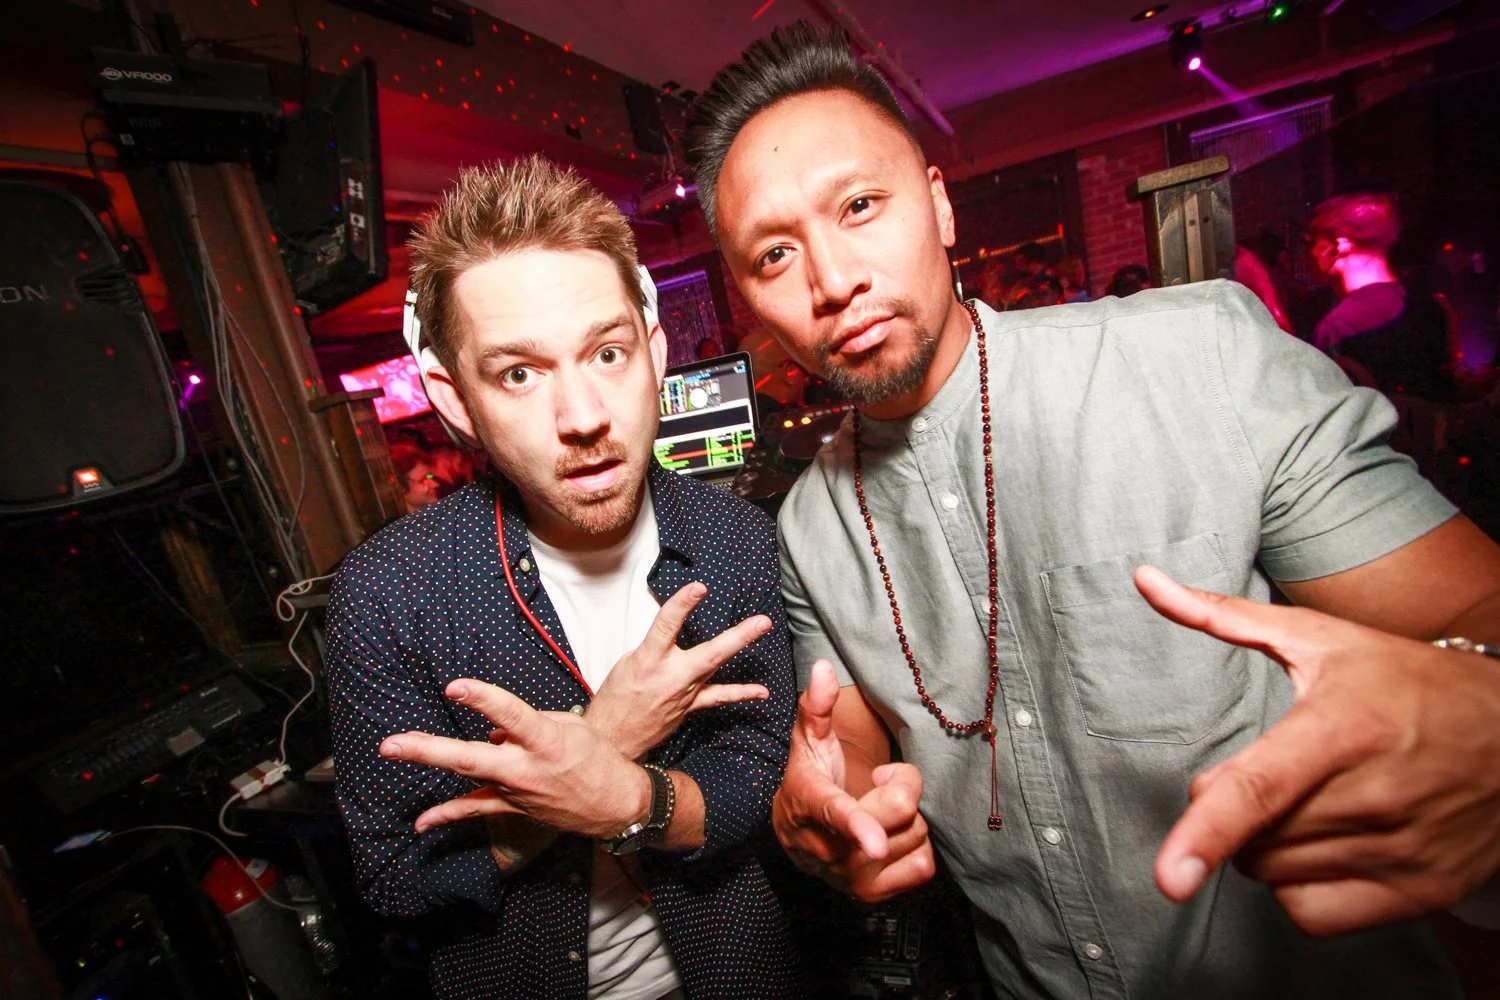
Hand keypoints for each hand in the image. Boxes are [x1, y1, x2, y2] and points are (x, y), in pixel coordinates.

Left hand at [380, 679, 649, 837]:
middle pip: (470, 757)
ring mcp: (515, 791)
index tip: (456, 687)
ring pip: (466, 777)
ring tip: (393, 750)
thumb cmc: (598, 758)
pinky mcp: (512, 807)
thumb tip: (496, 730)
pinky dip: (446, 815)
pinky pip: (475, 811)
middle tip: (393, 744)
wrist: (616, 804)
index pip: (511, 715)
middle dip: (429, 750)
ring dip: (430, 761)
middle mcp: (525, 768)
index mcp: (546, 741)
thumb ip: (529, 722)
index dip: (483, 700)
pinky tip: (421, 824)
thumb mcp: (571, 726)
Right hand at [586, 581, 772, 758]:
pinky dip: (741, 692)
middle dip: (737, 636)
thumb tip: (674, 631)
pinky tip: (761, 691)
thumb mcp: (628, 662)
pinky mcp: (690, 706)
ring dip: (741, 648)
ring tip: (762, 631)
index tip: (698, 588)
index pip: (666, 626)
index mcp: (648, 660)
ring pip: (717, 667)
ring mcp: (684, 693)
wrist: (612, 737)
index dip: (682, 605)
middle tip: (761, 622)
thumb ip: (655, 646)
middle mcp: (670, 676)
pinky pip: (718, 696)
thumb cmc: (616, 698)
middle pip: (709, 653)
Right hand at [771, 660, 935, 902]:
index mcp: (814, 805)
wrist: (796, 839)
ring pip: (916, 835)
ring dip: (908, 817)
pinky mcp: (875, 894)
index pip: (838, 813)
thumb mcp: (807, 742)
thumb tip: (822, 667)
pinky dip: (917, 845)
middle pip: (901, 810)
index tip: (873, 842)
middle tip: (881, 779)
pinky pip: (924, 865)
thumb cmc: (808, 780)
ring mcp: (854, 878)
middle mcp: (832, 849)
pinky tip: (894, 835)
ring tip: (881, 809)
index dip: (858, 826)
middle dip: (902, 784)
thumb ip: (816, 705)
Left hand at [1136, 565, 1499, 935]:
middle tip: (1276, 772)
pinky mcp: (1421, 891)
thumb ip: (1221, 615)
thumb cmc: (1404, 679)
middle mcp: (1375, 795)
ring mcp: (1403, 849)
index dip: (1207, 834)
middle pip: (1251, 836)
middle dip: (1234, 811)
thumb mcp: (1318, 637)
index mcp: (1342, 728)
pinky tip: (1321, 845)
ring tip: (1309, 800)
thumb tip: (1144, 579)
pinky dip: (1297, 889)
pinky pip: (1312, 914)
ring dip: (1265, 846)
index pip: (1261, 790)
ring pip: (1273, 874)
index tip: (1169, 877)